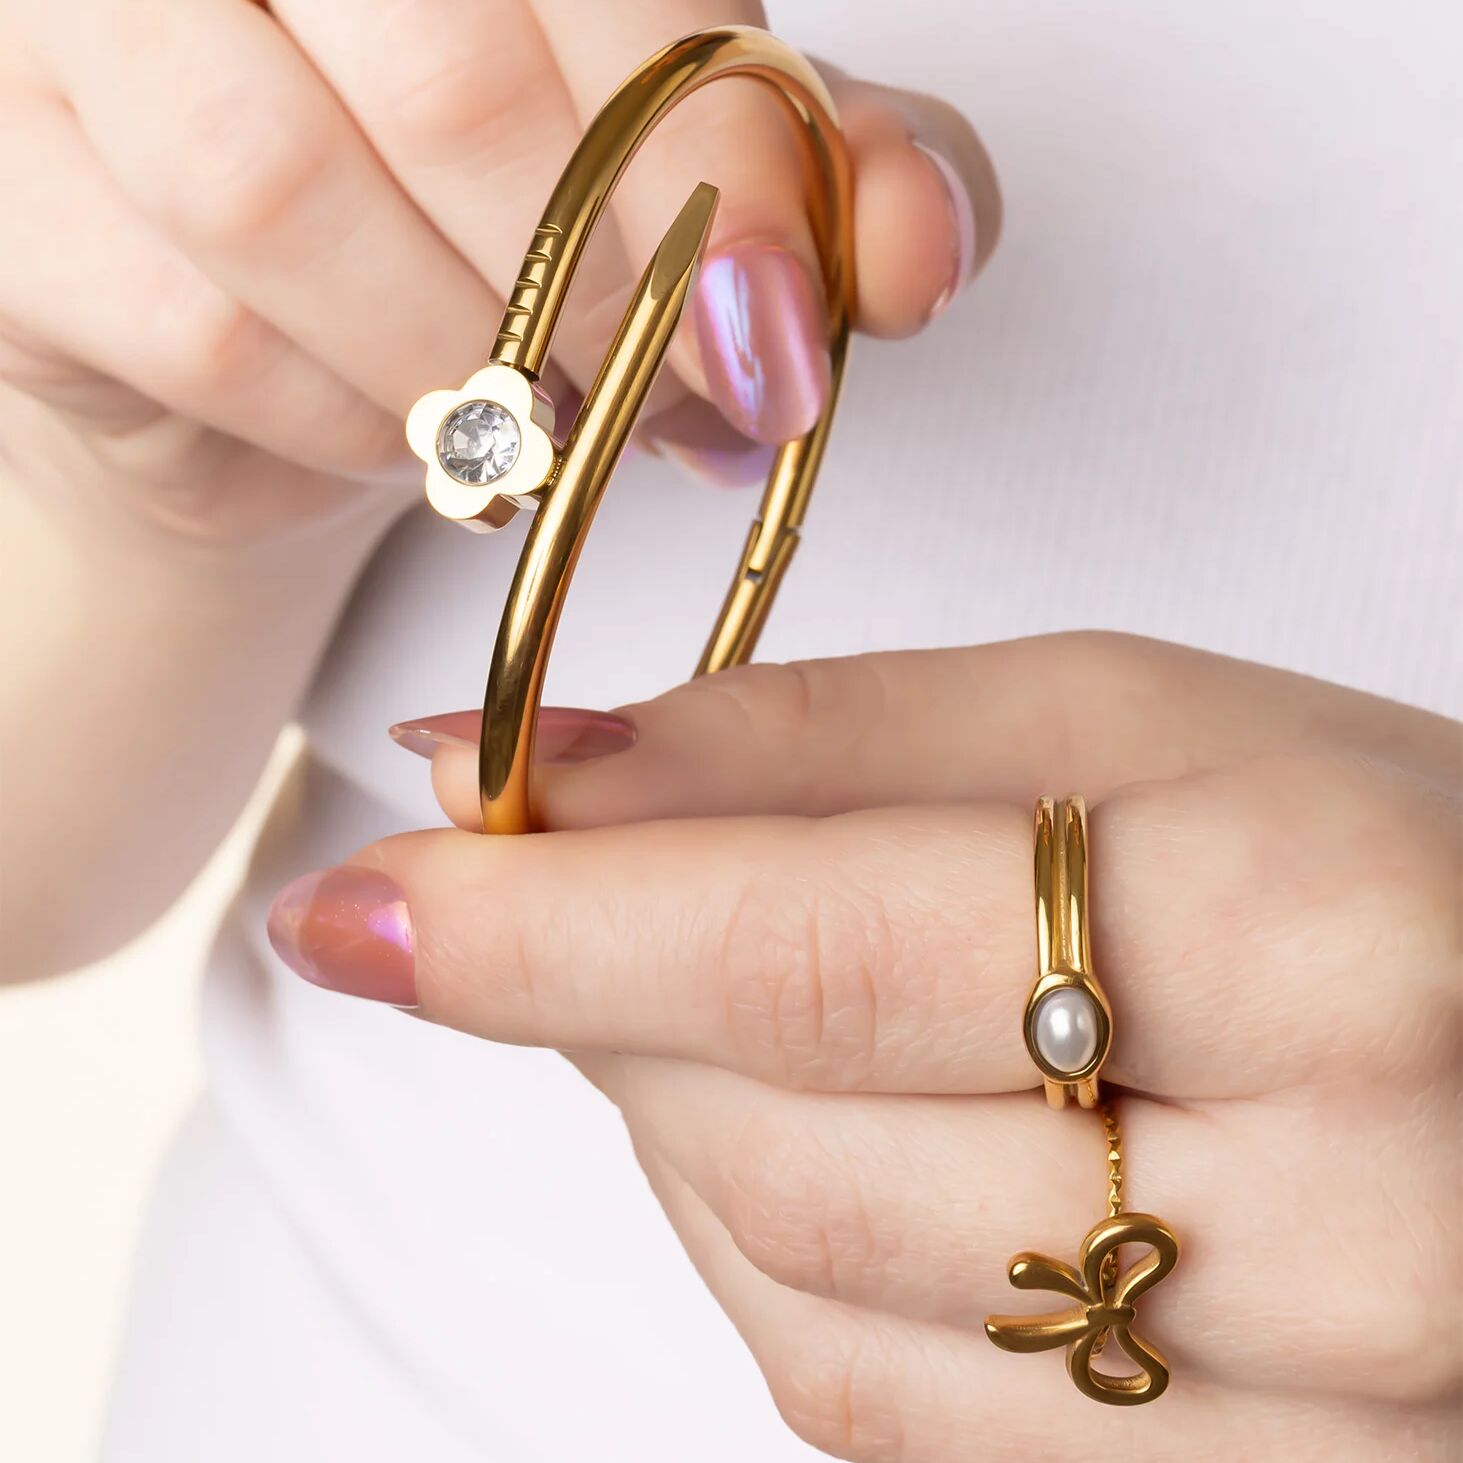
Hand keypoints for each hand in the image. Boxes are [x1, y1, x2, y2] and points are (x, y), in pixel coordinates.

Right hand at [0, 1, 996, 545]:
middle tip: (649, 404)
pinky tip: (398, 426)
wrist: (300, 335)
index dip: (713, 174)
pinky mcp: (9, 180)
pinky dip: (336, 416)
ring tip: (522, 417)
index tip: (783, 345)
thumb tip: (920, 250)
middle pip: (443, 71)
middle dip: (586, 295)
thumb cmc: (491, 219)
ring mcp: (78, 19)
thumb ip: (824, 177)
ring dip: (451, 362)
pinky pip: (195, 321)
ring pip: (282, 195)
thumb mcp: (698, 181)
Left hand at [266, 635, 1461, 1459]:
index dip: (549, 930)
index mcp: (1308, 946)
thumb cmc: (1381, 847)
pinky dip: (779, 1251)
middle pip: (784, 1146)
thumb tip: (540, 770)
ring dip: (680, 1127)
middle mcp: (1332, 1222)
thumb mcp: (1132, 722)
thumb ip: (821, 741)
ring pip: (809, 1300)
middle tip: (550, 901)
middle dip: (601, 1013)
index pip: (817, 951)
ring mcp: (1297, 1416)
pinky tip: (807, 1131)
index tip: (371, 902)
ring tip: (704, 995)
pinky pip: (892, 1411)